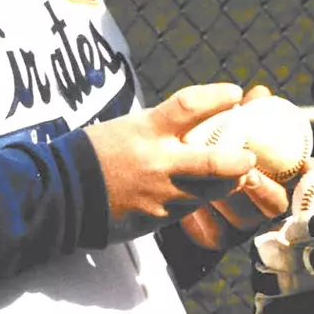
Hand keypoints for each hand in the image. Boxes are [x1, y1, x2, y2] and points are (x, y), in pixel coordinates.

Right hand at [83, 82, 255, 242]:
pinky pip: (186, 210)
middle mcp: (156, 161)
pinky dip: (198, 199)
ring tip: (236, 175)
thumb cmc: (97, 151)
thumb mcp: (130, 126)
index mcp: (147, 129)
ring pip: (206, 192)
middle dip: (238, 161)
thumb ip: (163, 127)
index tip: (234, 94)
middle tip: (250, 157)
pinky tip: (202, 192)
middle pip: (211, 162)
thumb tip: (198, 122)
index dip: (217, 97)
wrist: (63, 192)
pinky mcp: (155, 219)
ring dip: (225, 184)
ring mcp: (157, 194)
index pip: (190, 106)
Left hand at [180, 84, 313, 250]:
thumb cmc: (208, 146)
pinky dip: (206, 216)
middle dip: (266, 189)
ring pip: (245, 219)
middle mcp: (262, 201)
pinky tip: (191, 202)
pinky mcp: (216, 238)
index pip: (303, 177)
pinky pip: (216, 231)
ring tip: (210, 182)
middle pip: (277, 204)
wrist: (168, 182)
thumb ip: (245, 114)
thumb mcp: (224, 128)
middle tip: (250, 173)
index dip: (310, 174)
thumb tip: (259, 94)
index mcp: (275, 174)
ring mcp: (242, 223)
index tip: (309, 165)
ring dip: (231, 199)